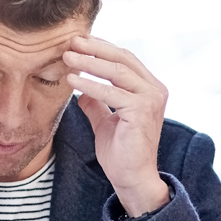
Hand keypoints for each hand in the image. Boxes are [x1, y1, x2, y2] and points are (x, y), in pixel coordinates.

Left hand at [63, 36, 170, 216]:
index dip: (101, 47)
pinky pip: (110, 92)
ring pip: (117, 71)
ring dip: (89, 62)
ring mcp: (151, 99)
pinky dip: (89, 84)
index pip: (124, 59)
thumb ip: (97, 102)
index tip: (78, 41)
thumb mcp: (106, 121)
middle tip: (70, 41)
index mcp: (149, 88)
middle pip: (122, 58)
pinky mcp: (141, 111)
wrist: (132, 179)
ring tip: (66, 57)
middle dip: (94, 48)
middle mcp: (155, 90)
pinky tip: (71, 80)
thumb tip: (81, 88)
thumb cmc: (121, 152)